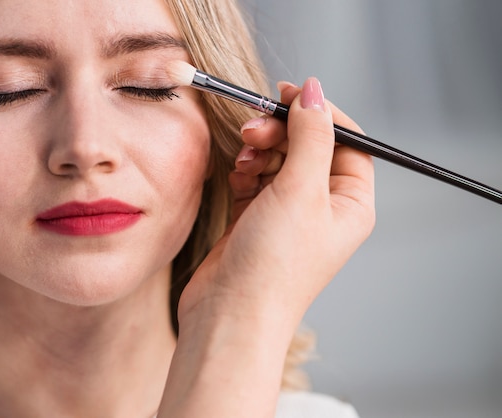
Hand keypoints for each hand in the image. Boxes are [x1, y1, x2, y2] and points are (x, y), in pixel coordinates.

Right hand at [179, 77, 374, 327]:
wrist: (228, 313)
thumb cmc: (273, 265)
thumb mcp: (301, 191)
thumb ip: (310, 135)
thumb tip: (314, 90)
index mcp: (350, 204)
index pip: (347, 142)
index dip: (321, 115)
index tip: (289, 94)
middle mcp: (322, 208)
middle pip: (308, 147)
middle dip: (281, 132)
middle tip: (254, 128)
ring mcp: (287, 214)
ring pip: (278, 160)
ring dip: (260, 151)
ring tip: (244, 158)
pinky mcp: (255, 219)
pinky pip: (255, 178)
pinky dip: (245, 171)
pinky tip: (236, 177)